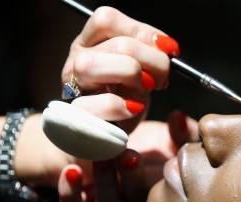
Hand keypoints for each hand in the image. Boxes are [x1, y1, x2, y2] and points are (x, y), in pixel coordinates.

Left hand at [57, 111, 197, 201]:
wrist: (109, 142)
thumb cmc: (147, 143)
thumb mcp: (169, 134)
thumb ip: (182, 131)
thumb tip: (178, 117)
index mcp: (161, 186)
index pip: (170, 191)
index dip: (173, 179)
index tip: (172, 160)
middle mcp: (136, 197)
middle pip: (137, 198)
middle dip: (133, 177)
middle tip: (129, 155)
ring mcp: (109, 200)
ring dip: (107, 184)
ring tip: (102, 159)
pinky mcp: (80, 198)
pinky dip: (71, 193)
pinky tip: (72, 171)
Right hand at [61, 6, 180, 132]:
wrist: (99, 143)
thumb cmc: (121, 104)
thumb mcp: (136, 75)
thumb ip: (147, 56)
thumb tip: (168, 47)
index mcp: (89, 45)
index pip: (106, 19)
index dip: (143, 31)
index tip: (168, 50)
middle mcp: (75, 62)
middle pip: (116, 44)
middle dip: (152, 60)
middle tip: (163, 79)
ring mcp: (71, 90)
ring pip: (91, 65)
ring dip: (131, 76)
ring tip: (145, 91)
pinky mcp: (75, 119)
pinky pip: (96, 103)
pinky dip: (121, 105)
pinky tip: (134, 108)